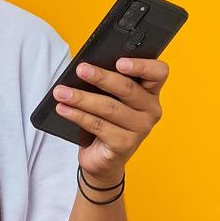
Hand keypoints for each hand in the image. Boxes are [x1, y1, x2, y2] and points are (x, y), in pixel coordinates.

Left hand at [52, 56, 168, 184]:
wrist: (102, 158)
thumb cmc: (105, 120)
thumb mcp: (108, 97)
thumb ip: (106, 82)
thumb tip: (85, 69)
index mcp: (150, 92)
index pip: (158, 72)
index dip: (141, 65)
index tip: (119, 61)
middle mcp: (150, 110)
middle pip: (127, 88)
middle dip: (101, 77)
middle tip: (80, 69)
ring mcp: (140, 129)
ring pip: (109, 108)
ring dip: (81, 98)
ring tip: (61, 92)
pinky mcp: (125, 145)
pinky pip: (98, 126)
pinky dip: (78, 115)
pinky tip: (63, 108)